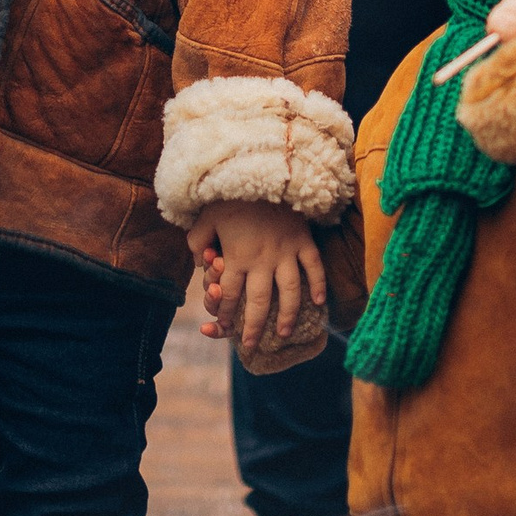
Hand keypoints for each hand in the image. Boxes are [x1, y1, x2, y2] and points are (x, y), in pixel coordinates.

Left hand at [196, 201, 327, 362]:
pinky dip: (317, 284)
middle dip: (253, 327)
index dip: (225, 315)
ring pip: (289, 291)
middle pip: (258, 302)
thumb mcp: (205, 217)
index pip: (230, 296)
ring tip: (283, 333)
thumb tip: (199, 261)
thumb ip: (197, 241)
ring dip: (286, 315)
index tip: (223, 328)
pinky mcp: (303, 240)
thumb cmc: (230, 196)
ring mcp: (286, 251)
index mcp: (237, 256)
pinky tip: (318, 301)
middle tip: (250, 345)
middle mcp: (262, 260)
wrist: (262, 171)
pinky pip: (313, 266)